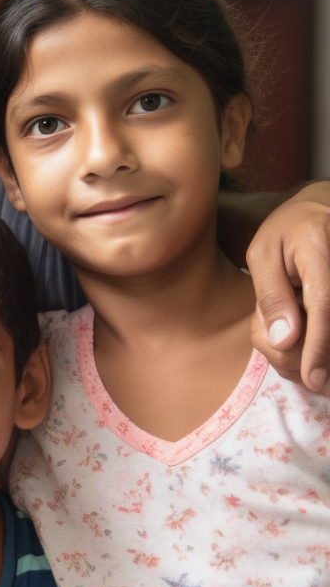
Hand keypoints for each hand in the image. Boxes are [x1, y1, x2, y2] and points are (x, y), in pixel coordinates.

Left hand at [247, 182, 329, 395]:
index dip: (318, 346)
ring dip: (324, 347)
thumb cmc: (287, 230)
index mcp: (319, 250)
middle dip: (321, 352)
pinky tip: (318, 354)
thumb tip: (283, 340)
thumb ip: (271, 295)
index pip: (324, 306)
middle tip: (308, 376)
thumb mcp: (263, 254)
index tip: (312, 378)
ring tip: (314, 370)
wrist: (323, 208)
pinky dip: (325, 337)